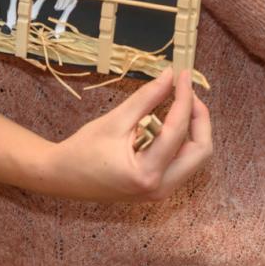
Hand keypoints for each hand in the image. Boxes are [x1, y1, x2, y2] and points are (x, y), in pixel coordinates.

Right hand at [35, 68, 211, 202]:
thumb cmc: (83, 150)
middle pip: (201, 151)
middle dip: (199, 118)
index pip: (178, 130)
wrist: (63, 177)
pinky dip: (181, 140)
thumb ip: (146, 98)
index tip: (184, 74)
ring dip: (192, 129)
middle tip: (186, 92)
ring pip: (195, 157)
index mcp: (147, 172)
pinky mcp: (159, 188)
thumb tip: (170, 76)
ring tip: (177, 103)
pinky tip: (168, 121)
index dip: (185, 98)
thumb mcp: (115, 120)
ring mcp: (162, 191)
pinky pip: (183, 161)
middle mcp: (161, 188)